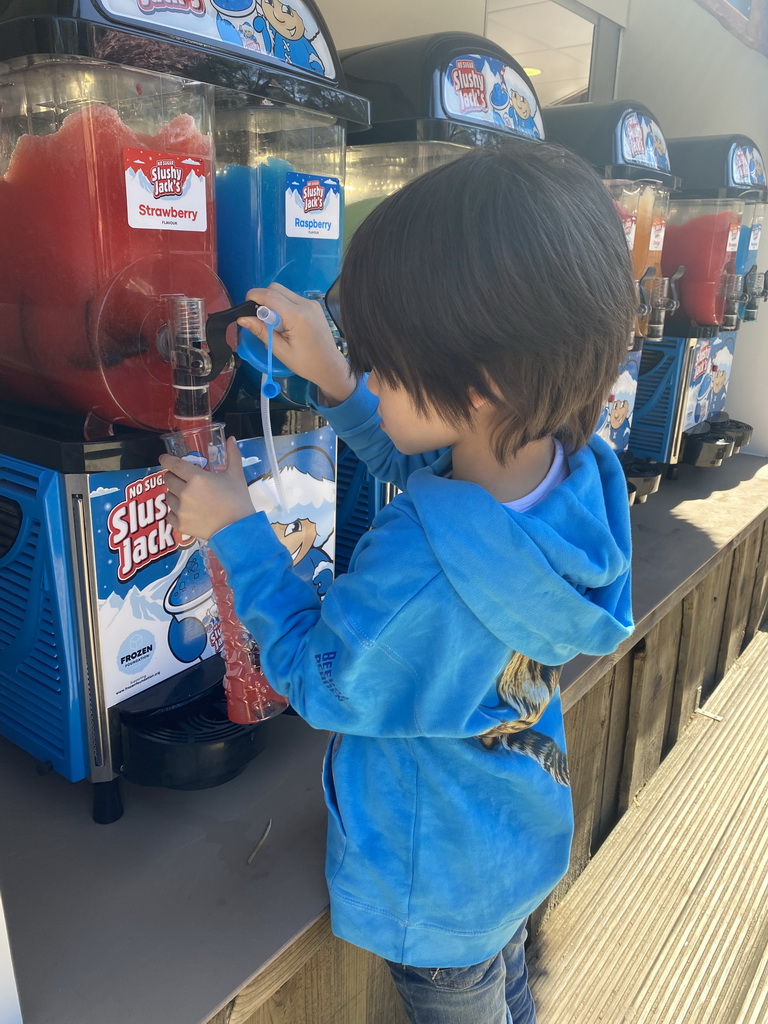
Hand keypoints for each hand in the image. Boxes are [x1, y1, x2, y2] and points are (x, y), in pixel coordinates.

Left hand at [160, 436, 254, 540]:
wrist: (239, 529)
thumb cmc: (238, 500)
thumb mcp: (236, 475)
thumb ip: (232, 455)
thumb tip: (231, 439)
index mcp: (196, 478)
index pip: (174, 464)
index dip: (166, 459)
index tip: (164, 458)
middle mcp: (184, 492)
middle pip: (168, 479)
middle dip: (172, 476)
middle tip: (180, 479)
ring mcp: (181, 510)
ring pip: (168, 496)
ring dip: (173, 494)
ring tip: (184, 496)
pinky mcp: (180, 524)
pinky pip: (169, 515)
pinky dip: (174, 512)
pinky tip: (184, 512)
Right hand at [237, 283, 354, 404]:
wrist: (330, 366)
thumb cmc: (306, 363)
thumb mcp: (280, 350)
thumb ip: (261, 331)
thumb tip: (242, 318)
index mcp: (297, 316)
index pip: (269, 295)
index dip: (253, 297)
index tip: (245, 308)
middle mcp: (305, 304)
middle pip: (275, 288)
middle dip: (262, 299)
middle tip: (260, 319)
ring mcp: (311, 303)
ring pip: (283, 292)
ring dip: (273, 302)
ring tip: (274, 324)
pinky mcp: (313, 305)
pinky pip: (292, 298)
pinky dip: (283, 305)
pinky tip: (285, 323)